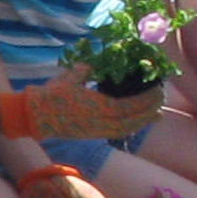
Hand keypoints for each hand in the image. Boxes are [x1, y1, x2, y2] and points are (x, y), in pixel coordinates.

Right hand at [0, 69, 165, 144]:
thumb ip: (88, 70)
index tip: (157, 90)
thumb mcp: (72, 75)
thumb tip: (100, 62)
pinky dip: (130, 128)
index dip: (146, 100)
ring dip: (143, 121)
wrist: (35, 116)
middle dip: (149, 110)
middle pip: (132, 120)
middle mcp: (99, 122)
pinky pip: (117, 133)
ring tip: (156, 114)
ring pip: (126, 129)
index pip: (129, 106)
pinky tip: (137, 123)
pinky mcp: (92, 134)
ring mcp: (96, 131)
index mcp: (97, 107)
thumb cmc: (51, 94)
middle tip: (161, 100)